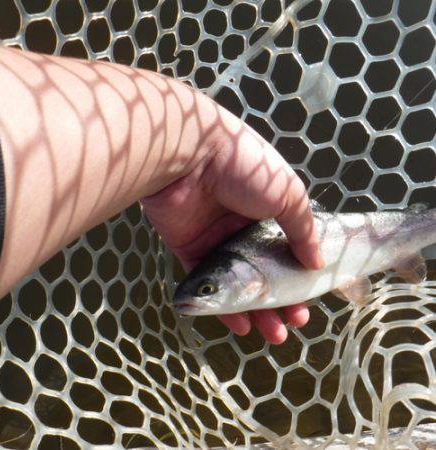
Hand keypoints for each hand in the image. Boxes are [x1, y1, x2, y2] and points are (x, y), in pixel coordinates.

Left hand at [142, 105, 323, 344]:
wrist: (191, 154)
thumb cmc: (245, 168)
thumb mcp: (288, 194)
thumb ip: (304, 229)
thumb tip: (318, 263)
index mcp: (267, 211)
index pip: (286, 252)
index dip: (298, 278)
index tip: (308, 302)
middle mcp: (241, 227)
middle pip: (261, 273)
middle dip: (278, 301)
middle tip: (290, 325)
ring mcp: (214, 239)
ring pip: (236, 284)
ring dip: (254, 311)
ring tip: (272, 334)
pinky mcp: (189, 247)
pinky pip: (206, 284)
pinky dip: (222, 307)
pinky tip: (240, 325)